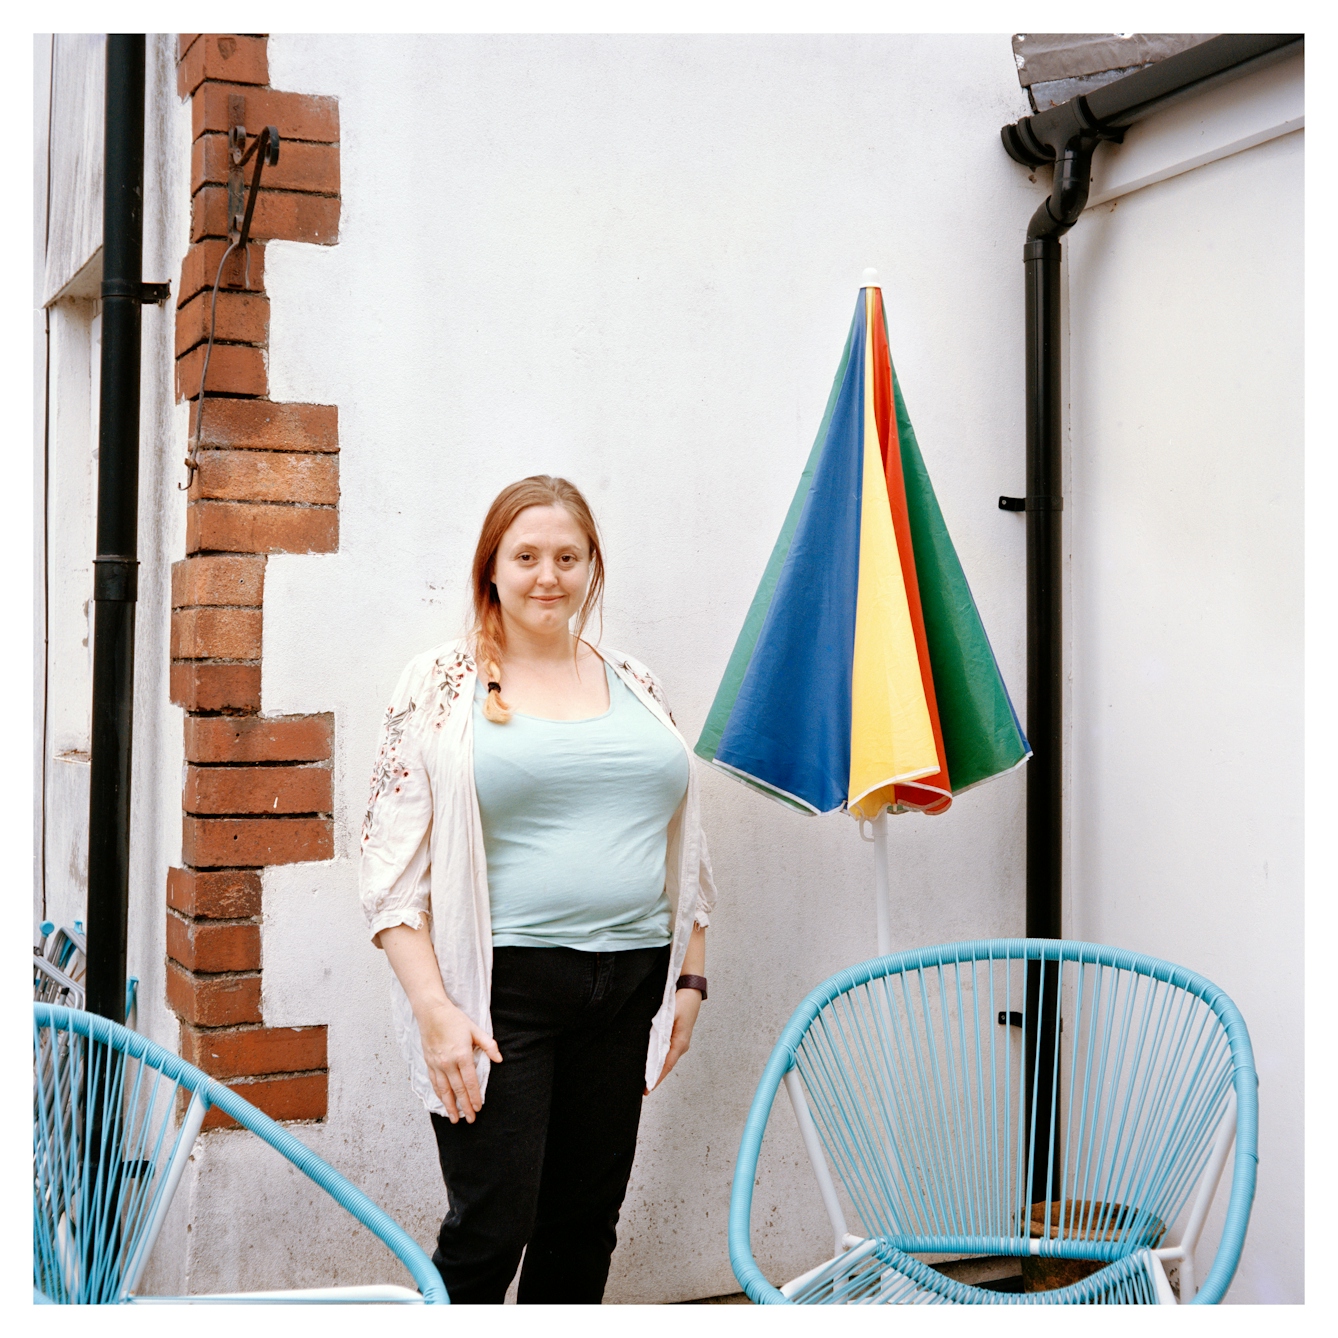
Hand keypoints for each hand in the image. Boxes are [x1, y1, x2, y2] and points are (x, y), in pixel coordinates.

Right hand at [418, 1000, 501, 1123]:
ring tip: (454, 1119)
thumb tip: (499, 1059)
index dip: (475, 1097)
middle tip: (470, 1120)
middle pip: (458, 1090)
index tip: (479, 1108)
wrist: (432, 1012)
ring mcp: (437, 1064)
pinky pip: (434, 1083)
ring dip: (450, 1106)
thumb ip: (488, 1045)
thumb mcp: (475, 1030)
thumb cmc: (454, 1020)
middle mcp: (448, 1063)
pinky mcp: (429, 1063)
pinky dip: (439, 1095)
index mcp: (462, 1055)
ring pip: (444, 1091)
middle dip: (464, 1107)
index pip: (470, 1082)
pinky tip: (443, 1102)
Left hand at [646, 987, 701, 1093]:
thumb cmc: (682, 1000)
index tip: (648, 1089)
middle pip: (666, 1065)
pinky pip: (666, 1052)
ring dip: (656, 1068)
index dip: (657, 1077)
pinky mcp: (676, 1037)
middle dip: (654, 1077)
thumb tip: (654, 1043)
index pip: (666, 1064)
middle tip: (642, 1090)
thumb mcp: (670, 1013)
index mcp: (680, 1042)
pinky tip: (650, 1062)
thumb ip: (661, 1028)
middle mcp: (681, 1045)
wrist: (691, 990)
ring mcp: (679, 1042)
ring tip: (644, 1080)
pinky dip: (658, 1059)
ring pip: (666, 1059)